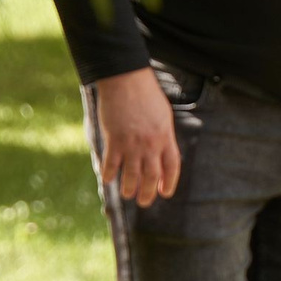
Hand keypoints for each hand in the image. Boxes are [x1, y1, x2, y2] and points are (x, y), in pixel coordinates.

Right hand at [93, 68, 180, 206]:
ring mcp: (132, 144)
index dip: (168, 183)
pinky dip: (109, 175)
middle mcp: (150, 144)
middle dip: (148, 193)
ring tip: (127, 194)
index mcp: (165, 137)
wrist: (125, 78)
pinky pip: (112, 164)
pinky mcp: (114, 140)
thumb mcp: (163, 115)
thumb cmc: (145, 93)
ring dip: (129, 188)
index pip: (172, 167)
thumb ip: (163, 135)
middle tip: (143, 201)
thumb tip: (162, 153)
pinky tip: (108, 180)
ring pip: (132, 175)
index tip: (164, 192)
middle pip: (151, 176)